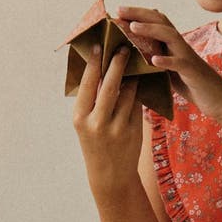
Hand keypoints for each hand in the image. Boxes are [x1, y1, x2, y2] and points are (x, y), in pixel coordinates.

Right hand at [71, 39, 145, 201]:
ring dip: (132, 76)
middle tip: (123, 47)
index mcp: (80, 117)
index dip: (94, 63)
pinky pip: (138, 104)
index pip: (87, 84)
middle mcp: (97, 122)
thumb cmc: (96, 144)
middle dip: (117, 64)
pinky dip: (139, 91)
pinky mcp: (134, 131)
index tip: (99, 45)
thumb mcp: (86, 124)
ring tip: (134, 60)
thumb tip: (101, 69)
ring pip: (128, 93)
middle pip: (109, 85)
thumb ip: (91, 101)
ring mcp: (117, 127)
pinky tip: (141, 81)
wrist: (111, 176)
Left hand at [116, 6, 221, 121]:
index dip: (138, 14)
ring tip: (133, 27)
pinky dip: (167, 61)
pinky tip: (153, 60)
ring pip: (169, 36)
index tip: (118, 11)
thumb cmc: (194, 87)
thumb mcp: (171, 72)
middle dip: (140, 13)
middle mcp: (181, 46)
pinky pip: (180, 63)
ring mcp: (187, 58)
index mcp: (174, 45)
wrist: (220, 100)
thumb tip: (134, 60)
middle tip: (119, 10)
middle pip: (161, 21)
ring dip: (150, 30)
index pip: (156, 21)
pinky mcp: (193, 72)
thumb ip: (157, 62)